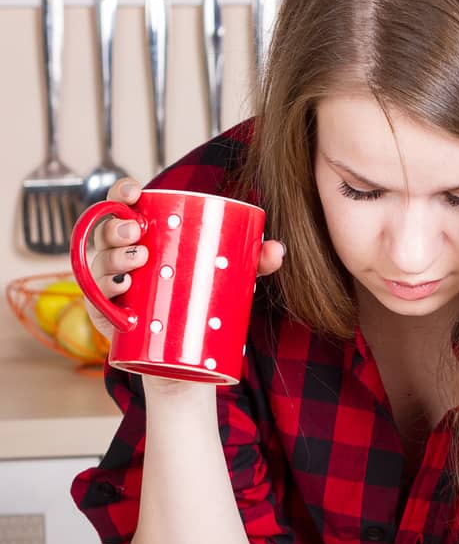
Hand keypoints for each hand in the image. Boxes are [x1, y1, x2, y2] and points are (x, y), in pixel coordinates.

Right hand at [82, 177, 285, 341]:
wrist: (187, 350)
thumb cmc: (201, 296)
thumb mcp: (229, 275)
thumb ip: (254, 261)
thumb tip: (277, 249)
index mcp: (144, 235)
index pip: (123, 206)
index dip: (121, 194)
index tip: (135, 193)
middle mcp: (120, 256)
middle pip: (106, 234)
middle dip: (116, 229)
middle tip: (137, 235)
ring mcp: (110, 286)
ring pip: (100, 266)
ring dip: (112, 260)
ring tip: (136, 264)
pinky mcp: (108, 316)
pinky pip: (96, 303)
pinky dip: (103, 296)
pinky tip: (120, 293)